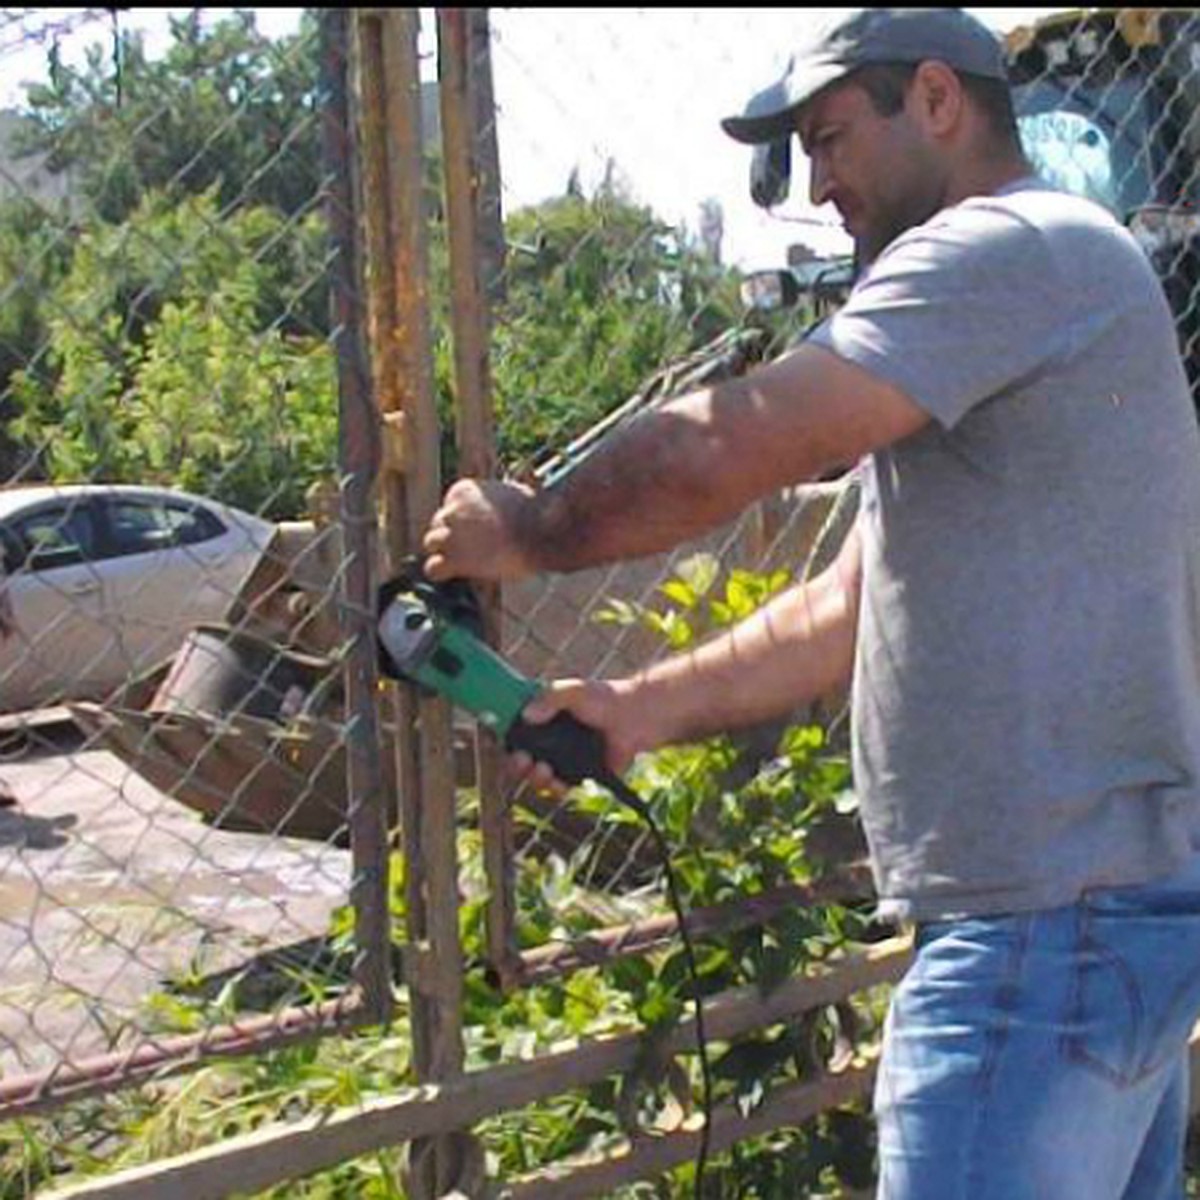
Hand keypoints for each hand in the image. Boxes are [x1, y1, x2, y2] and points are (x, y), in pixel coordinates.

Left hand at [423, 478, 538, 581]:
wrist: (540, 534)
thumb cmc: (535, 514)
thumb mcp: (512, 491)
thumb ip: (496, 496)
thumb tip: (508, 494)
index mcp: (463, 490)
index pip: (450, 504)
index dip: (464, 519)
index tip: (481, 528)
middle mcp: (452, 510)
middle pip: (439, 523)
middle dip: (453, 534)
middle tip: (474, 546)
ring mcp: (450, 535)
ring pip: (431, 543)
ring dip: (446, 551)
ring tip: (467, 559)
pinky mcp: (455, 559)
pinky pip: (432, 568)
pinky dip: (440, 571)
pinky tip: (452, 573)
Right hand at [507, 677, 648, 797]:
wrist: (638, 717)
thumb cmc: (607, 698)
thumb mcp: (574, 690)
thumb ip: (549, 698)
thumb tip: (526, 715)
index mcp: (544, 717)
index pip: (515, 731)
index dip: (505, 738)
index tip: (500, 741)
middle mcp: (551, 740)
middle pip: (521, 758)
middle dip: (517, 764)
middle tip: (522, 761)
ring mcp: (564, 759)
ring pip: (538, 776)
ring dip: (534, 778)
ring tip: (543, 771)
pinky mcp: (580, 775)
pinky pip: (561, 787)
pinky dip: (556, 788)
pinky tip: (558, 783)